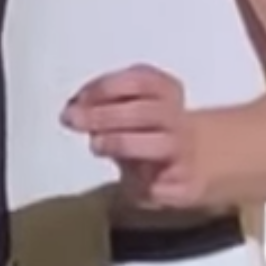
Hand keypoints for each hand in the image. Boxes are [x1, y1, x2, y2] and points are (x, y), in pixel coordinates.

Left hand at [62, 63, 212, 209]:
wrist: (192, 163)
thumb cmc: (148, 132)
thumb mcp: (127, 110)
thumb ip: (102, 105)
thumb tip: (73, 109)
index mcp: (167, 91)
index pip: (140, 80)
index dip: (105, 87)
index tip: (78, 100)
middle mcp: (178, 119)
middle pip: (145, 111)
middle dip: (104, 115)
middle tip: (74, 120)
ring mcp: (184, 153)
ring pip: (158, 144)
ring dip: (121, 143)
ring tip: (97, 145)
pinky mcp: (185, 185)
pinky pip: (160, 183)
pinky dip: (140, 182)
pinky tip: (128, 181)